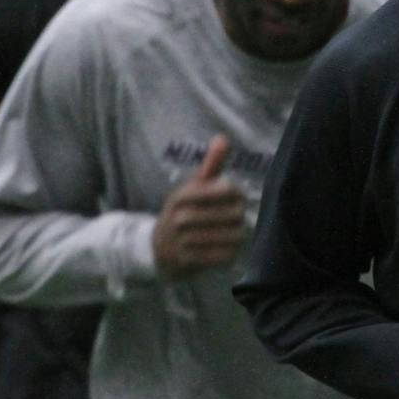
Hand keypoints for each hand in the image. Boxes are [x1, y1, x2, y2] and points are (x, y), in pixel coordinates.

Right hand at [152, 135, 246, 277]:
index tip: (237, 197)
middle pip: (232, 214)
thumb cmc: (182, 213)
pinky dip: (230, 253)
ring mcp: (183, 240)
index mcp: (182, 195)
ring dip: (238, 236)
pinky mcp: (188, 260)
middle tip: (239, 218)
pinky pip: (222, 256)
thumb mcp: (192, 188)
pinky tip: (228, 248)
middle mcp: (180, 217)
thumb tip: (223, 138)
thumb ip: (210, 165)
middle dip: (240, 216)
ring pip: (230, 236)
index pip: (224, 189)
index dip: (238, 193)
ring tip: (236, 233)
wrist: (157, 249)